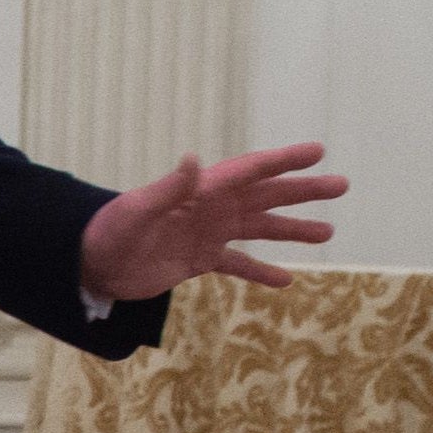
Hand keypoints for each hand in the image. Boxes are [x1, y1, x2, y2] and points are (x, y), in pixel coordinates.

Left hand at [79, 141, 345, 303]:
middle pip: (266, 196)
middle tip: (341, 185)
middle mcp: (211, 208)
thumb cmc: (110, 233)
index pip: (251, 170)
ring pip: (259, 229)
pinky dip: (260, 271)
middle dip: (303, 191)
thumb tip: (195, 159)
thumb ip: (169, 188)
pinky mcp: (199, 260)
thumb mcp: (139, 211)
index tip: (317, 152)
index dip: (284, 160)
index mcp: (202, 191)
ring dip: (292, 230)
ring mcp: (208, 234)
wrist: (91, 265)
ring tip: (328, 232)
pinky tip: (286, 281)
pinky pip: (238, 264)